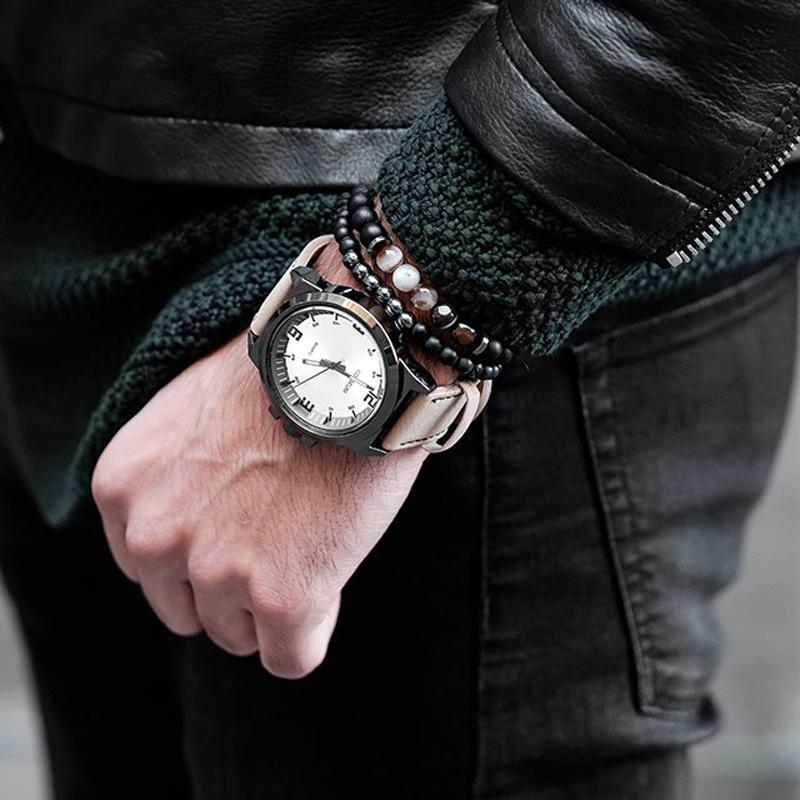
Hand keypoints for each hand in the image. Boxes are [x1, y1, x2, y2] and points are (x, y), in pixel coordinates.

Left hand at [91, 221, 452, 678]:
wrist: (353, 354)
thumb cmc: (288, 375)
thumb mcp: (192, 419)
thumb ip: (174, 486)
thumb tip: (197, 545)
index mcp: (122, 488)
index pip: (147, 570)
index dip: (205, 552)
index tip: (247, 524)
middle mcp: (154, 536)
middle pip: (190, 611)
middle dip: (234, 585)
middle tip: (284, 534)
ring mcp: (215, 569)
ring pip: (238, 637)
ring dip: (274, 605)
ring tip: (311, 540)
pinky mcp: (282, 596)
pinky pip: (290, 658)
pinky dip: (312, 631)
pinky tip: (331, 576)